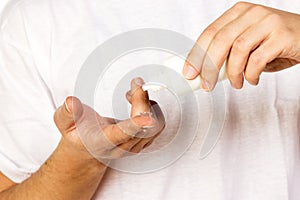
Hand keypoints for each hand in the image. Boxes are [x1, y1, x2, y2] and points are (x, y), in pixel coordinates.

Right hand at [54, 77, 164, 162]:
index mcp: (103, 142)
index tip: (147, 116)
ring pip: (155, 124)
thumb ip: (66, 114)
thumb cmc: (77, 134)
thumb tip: (71, 102)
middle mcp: (123, 147)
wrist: (88, 149)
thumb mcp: (64, 123)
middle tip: (136, 83)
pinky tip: (137, 101)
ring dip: (148, 102)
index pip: (121, 134)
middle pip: (144, 126)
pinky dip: (152, 107)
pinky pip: (159, 124)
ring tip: (132, 93)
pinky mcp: (145, 141)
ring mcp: (136, 146)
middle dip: (142, 100)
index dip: (135, 124)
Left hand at [183, 2, 299, 89]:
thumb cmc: (275, 43)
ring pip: (238, 50)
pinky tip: (252, 79)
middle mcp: (251, 13)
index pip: (210, 32)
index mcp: (238, 13)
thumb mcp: (248, 43)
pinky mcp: (282, 35)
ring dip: (233, 73)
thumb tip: (204, 72)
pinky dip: (250, 74)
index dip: (196, 54)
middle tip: (206, 84)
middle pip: (220, 40)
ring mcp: (268, 22)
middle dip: (209, 66)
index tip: (189, 72)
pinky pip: (257, 59)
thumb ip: (228, 52)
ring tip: (237, 83)